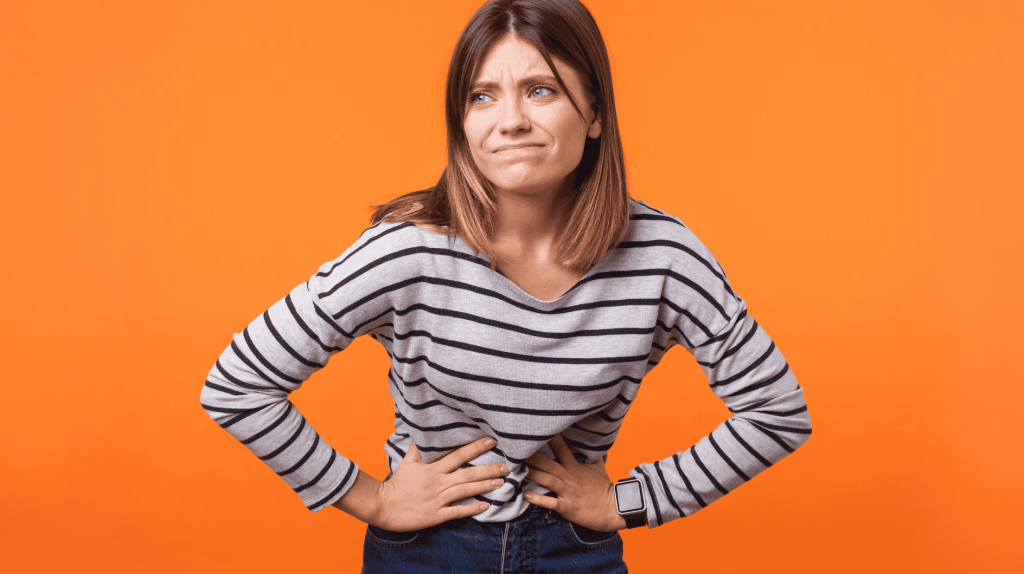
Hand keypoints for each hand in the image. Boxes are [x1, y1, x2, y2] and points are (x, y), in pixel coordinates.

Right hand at [373, 436, 509, 531]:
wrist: (382, 506)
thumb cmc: (396, 484)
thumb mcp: (407, 463)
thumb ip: (417, 448)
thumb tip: (422, 432)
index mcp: (432, 469)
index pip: (458, 455)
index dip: (475, 447)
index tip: (491, 441)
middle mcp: (438, 482)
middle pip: (468, 474)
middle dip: (489, 469)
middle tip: (506, 466)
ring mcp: (438, 499)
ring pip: (466, 491)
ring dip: (484, 486)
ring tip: (501, 482)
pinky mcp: (435, 515)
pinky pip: (457, 511)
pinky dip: (472, 509)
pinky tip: (485, 506)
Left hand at [523, 434, 626, 531]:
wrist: (614, 508)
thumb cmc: (605, 488)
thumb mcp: (599, 468)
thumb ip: (594, 456)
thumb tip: (595, 445)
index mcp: (575, 466)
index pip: (561, 447)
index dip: (550, 437)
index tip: (535, 429)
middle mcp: (569, 476)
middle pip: (547, 463)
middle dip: (531, 456)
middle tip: (514, 449)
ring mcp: (568, 491)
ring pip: (546, 479)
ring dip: (530, 474)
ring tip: (514, 470)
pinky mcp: (567, 506)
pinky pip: (550, 502)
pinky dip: (538, 499)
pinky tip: (525, 495)